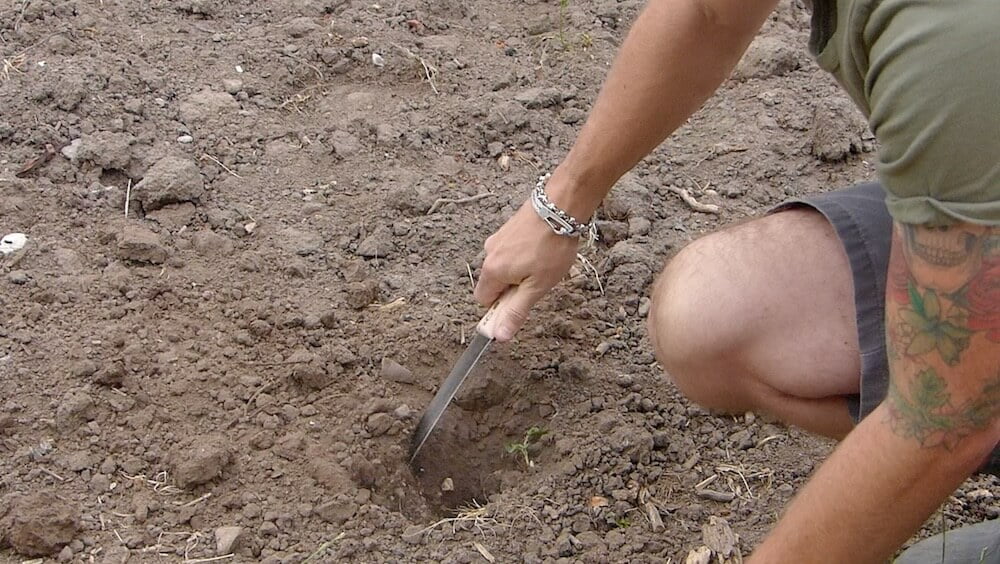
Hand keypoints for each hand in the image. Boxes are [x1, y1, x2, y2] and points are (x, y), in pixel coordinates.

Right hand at [474, 198, 579, 341]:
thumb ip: (516, 311)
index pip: (483, 301)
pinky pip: (510, 251)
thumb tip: (498, 336)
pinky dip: (523, 256)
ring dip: (520, 271)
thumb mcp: (537, 287)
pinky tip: (543, 249)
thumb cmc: (550, 247)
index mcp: (491, 271)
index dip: (501, 307)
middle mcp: (488, 254)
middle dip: (513, 288)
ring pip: (504, 266)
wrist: (559, 206)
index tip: (521, 302)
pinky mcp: (508, 228)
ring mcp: (497, 239)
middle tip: (538, 281)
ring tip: (545, 262)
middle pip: (493, 283)